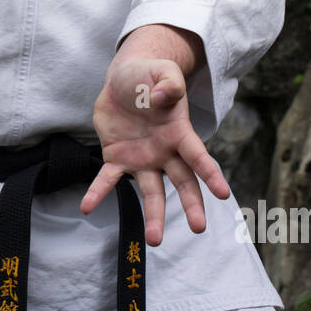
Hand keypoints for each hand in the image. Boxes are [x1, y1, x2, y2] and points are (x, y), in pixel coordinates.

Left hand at [80, 56, 230, 246]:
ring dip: (153, 215)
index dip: (210, 174)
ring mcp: (142, 158)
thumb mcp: (162, 71)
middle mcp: (165, 152)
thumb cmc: (150, 75)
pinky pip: (108, 179)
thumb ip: (168, 82)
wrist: (124, 79)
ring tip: (153, 240)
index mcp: (180, 132)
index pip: (198, 156)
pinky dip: (98, 193)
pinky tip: (87, 207)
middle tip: (198, 228)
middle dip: (191, 205)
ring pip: (151, 192)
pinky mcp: (117, 158)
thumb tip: (163, 96)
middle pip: (182, 182)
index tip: (223, 194)